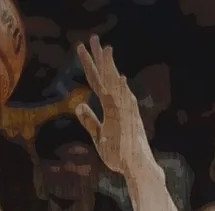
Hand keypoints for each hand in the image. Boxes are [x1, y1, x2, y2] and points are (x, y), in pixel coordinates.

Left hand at [74, 36, 149, 175]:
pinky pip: (125, 105)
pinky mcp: (130, 124)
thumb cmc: (120, 153)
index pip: (97, 82)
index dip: (89, 66)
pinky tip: (118, 78)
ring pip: (116, 86)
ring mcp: (126, 112)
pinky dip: (121, 91)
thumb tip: (78, 106)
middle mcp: (119, 105)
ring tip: (105, 49)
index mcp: (111, 106)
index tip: (81, 49)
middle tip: (93, 38)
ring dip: (111, 68)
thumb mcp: (99, 136)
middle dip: (99, 58)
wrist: (136, 168)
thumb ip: (89, 121)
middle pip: (106, 78)